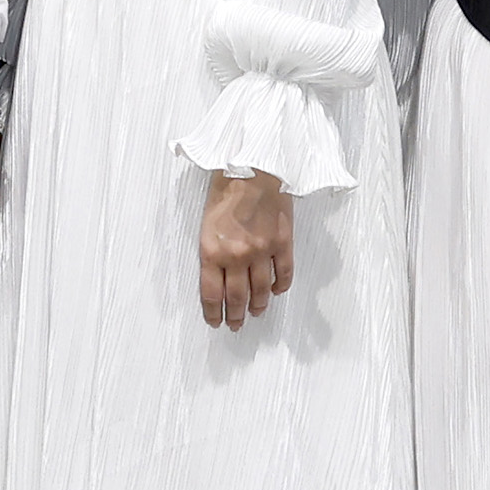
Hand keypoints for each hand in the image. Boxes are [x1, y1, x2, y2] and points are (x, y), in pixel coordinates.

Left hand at [196, 168, 293, 329]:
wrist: (252, 165)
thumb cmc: (226, 187)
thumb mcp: (206, 222)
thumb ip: (212, 251)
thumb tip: (217, 276)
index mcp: (212, 250)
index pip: (211, 293)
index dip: (212, 312)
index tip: (214, 321)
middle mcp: (237, 255)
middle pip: (236, 298)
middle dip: (234, 316)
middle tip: (235, 325)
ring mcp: (262, 251)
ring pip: (260, 291)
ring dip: (258, 306)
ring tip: (255, 313)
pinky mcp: (283, 242)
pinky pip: (284, 273)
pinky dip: (280, 286)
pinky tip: (276, 291)